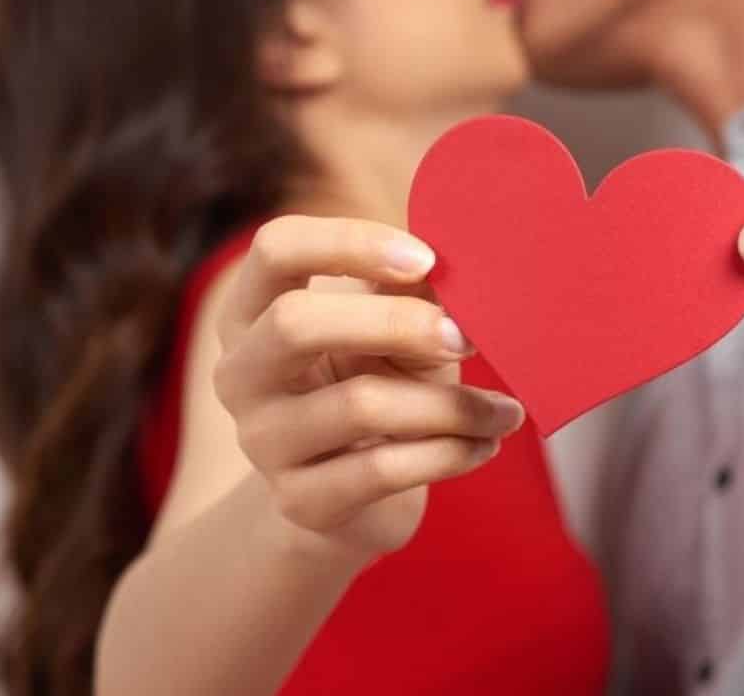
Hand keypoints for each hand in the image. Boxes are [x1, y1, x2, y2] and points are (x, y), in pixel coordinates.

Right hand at [212, 215, 523, 559]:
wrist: (353, 501)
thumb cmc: (375, 388)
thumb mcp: (388, 333)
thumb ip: (406, 293)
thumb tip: (455, 266)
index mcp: (252, 311)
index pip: (275, 248)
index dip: (349, 243)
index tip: (426, 259)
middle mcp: (240, 373)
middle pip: (295, 322)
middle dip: (395, 322)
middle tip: (467, 338)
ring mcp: (263, 441)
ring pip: (359, 404)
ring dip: (450, 405)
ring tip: (503, 411)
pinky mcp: (300, 501)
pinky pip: (383, 469)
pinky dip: (450, 453)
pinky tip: (484, 445)